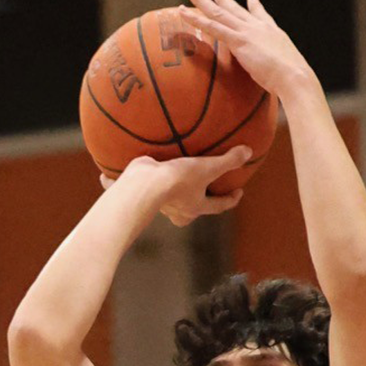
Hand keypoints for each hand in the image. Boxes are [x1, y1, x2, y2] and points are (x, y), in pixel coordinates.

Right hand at [103, 147, 250, 225]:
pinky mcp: (138, 196)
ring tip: (166, 182)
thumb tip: (248, 152)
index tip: (238, 191)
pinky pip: (131, 191)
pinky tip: (117, 174)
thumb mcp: (207, 167)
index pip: (218, 205)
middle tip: (201, 194)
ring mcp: (156, 205)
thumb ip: (227, 161)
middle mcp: (176, 210)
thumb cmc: (177, 181)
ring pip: (164, 203)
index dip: (230, 199)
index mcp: (195, 207)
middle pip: (190, 213)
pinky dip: (123, 184)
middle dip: (195, 206)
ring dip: (166, 196)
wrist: (142, 187)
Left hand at [182, 0, 316, 97]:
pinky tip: (183, 12)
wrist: (294, 76)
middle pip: (234, 7)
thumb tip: (281, 69)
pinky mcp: (238, 41)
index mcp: (271, 31)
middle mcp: (258, 26)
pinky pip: (212, 26)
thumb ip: (278, 62)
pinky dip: (196, 18)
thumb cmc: (291, 78)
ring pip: (218, 11)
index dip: (254, 5)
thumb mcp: (286, 65)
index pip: (260, 14)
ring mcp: (246, 31)